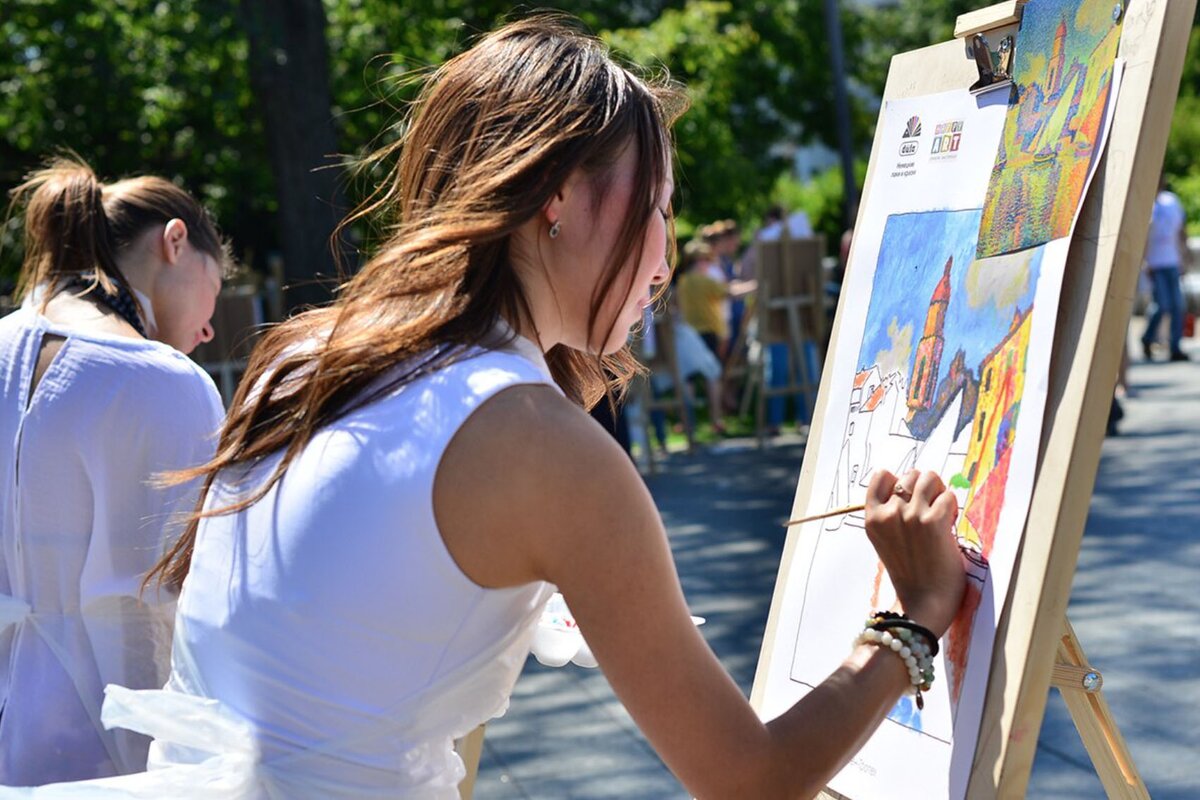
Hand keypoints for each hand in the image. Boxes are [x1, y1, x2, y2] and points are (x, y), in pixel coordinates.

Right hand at [864, 469, 966, 637]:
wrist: (923, 601)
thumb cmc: (909, 573)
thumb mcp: (886, 541)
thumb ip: (891, 516)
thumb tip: (913, 488)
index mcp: (872, 518)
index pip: (881, 476)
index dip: (900, 481)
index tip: (911, 497)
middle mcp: (889, 513)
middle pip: (910, 475)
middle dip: (924, 487)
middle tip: (930, 509)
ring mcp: (910, 515)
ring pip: (930, 478)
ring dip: (940, 492)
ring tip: (941, 512)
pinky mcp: (934, 521)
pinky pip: (949, 497)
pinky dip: (953, 507)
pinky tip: (950, 524)